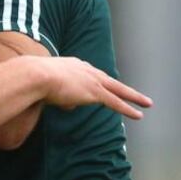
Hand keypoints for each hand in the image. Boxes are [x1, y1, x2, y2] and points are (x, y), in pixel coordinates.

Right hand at [29, 56, 153, 118]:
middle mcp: (85, 69)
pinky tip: (138, 115)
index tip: (103, 82)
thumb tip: (69, 106)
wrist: (36, 76)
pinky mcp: (95, 92)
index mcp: (72, 65)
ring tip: (146, 103)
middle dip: (122, 87)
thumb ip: (60, 95)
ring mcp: (92, 80)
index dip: (97, 79)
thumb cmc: (33, 79)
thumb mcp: (46, 85)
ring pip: (118, 89)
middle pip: (108, 79)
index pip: (89, 72)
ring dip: (134, 97)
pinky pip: (116, 102)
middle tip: (134, 93)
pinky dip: (128, 109)